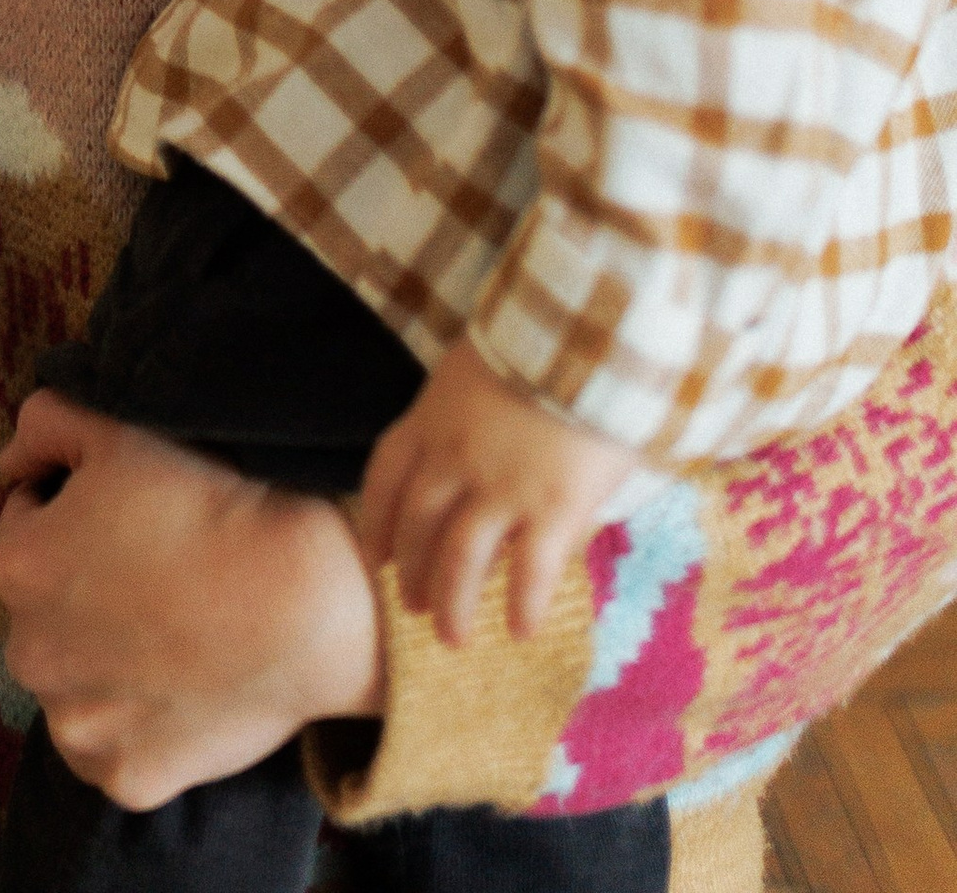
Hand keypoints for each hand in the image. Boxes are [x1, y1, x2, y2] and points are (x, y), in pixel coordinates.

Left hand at [0, 392, 381, 808]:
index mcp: (15, 567)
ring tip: (173, 625)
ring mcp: (78, 727)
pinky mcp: (128, 779)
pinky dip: (137, 721)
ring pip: (74, 680)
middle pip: (47, 607)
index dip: (79, 510)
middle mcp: (28, 655)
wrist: (304, 600)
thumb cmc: (210, 503)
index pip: (29, 523)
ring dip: (102, 657)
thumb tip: (13, 460)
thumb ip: (42, 425)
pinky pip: (114, 746)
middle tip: (157, 569)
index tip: (135, 515)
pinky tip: (181, 684)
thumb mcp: (116, 428)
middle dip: (82, 587)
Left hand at [357, 337, 635, 647]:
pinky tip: (522, 630)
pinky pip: (530, 571)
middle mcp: (456, 457)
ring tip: (453, 635)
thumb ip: (463, 405)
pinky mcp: (553, 507)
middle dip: (412, 571)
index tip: (375, 556)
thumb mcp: (477, 363)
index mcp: (432, 417)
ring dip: (453, 603)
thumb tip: (468, 432)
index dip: (377, 521)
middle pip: (419, 526)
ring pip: (461, 559)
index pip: (386, 477)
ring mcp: (502, 486)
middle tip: (414, 606)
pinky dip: (522, 605)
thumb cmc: (540, 336)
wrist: (590, 328)